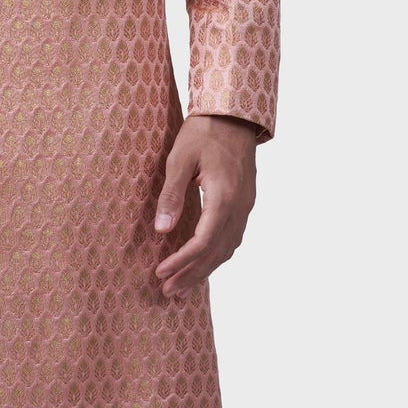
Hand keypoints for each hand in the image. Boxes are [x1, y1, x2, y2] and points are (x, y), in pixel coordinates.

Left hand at [153, 114, 260, 295]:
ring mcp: (246, 206)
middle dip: (192, 275)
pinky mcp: (245, 202)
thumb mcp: (179, 159)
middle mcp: (240, 206)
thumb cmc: (204, 132)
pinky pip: (232, 237)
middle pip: (217, 252)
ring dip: (205, 269)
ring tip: (182, 286)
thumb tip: (162, 230)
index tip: (160, 273)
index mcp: (224, 197)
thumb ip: (171, 195)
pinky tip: (202, 262)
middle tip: (168, 292)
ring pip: (228, 248)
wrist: (233, 114)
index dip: (182, 262)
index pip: (203, 242)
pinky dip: (216, 255)